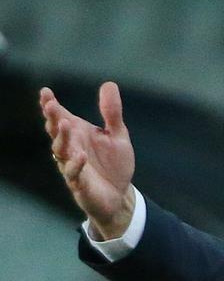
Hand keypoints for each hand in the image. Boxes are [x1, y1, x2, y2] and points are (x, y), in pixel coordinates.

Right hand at [39, 82, 135, 239]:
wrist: (120, 196)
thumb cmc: (114, 165)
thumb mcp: (118, 136)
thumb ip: (112, 113)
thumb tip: (109, 84)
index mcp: (78, 134)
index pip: (60, 116)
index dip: (51, 105)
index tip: (46, 92)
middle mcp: (71, 148)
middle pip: (56, 131)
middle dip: (52, 118)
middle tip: (51, 105)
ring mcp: (73, 166)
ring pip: (61, 151)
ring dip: (62, 138)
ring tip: (65, 124)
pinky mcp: (79, 184)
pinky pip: (73, 174)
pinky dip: (75, 164)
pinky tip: (80, 155)